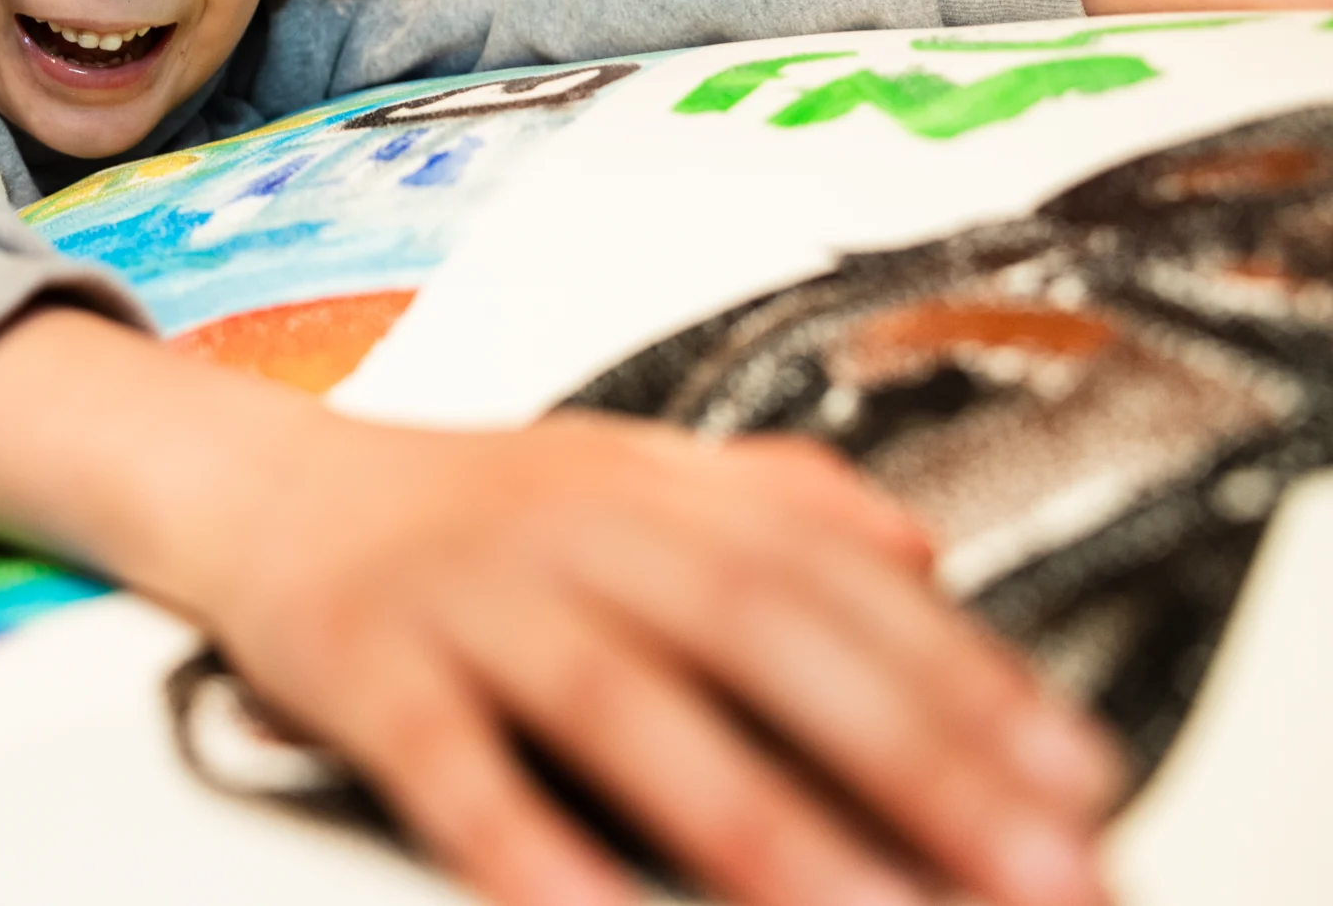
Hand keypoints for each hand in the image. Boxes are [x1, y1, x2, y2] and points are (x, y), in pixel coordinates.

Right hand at [0, 311, 1121, 905]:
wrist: (255, 484)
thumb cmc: (457, 504)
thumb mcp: (618, 467)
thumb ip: (767, 499)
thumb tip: (920, 549)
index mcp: (648, 486)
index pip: (836, 572)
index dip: (966, 674)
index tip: (1077, 776)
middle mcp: (570, 531)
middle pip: (762, 633)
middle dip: (915, 758)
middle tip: (1036, 867)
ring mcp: (465, 600)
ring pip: (627, 707)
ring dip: (762, 823)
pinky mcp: (366, 676)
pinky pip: (458, 775)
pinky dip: (534, 852)